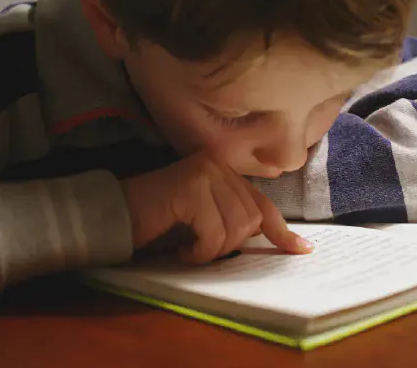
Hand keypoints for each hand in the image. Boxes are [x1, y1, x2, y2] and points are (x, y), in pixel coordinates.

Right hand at [120, 152, 313, 263]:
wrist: (114, 216)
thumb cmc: (158, 224)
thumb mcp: (204, 222)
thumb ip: (234, 223)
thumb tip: (281, 243)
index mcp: (224, 172)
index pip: (262, 205)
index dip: (282, 232)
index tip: (302, 250)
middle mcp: (218, 165)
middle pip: (251, 220)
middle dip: (228, 246)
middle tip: (199, 249)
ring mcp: (205, 173)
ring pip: (236, 228)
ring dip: (212, 250)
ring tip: (188, 247)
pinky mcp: (191, 187)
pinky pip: (213, 234)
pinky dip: (198, 251)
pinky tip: (180, 248)